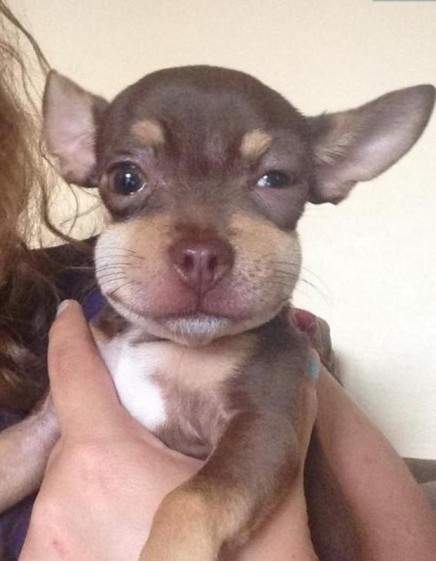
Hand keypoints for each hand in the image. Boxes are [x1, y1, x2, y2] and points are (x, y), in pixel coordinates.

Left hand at [19, 301, 317, 560]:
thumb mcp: (261, 483)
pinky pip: (60, 519)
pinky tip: (128, 524)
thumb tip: (293, 369)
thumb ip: (258, 422)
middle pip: (79, 435)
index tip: (70, 317)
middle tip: (158, 447)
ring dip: (103, 472)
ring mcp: (44, 546)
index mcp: (103, 462)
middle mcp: (60, 500)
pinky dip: (88, 508)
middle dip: (113, 428)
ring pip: (70, 479)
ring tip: (149, 495)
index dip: (72, 338)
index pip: (75, 375)